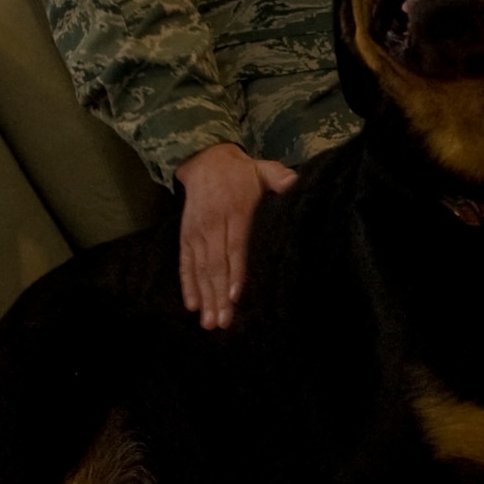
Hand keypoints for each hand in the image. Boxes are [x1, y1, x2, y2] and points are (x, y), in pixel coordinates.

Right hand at [173, 142, 296, 329]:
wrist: (206, 162)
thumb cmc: (243, 173)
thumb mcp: (265, 170)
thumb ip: (282, 179)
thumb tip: (298, 186)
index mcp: (235, 210)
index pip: (235, 246)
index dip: (235, 272)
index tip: (236, 295)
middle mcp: (213, 224)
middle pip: (216, 264)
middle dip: (219, 295)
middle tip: (224, 321)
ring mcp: (197, 232)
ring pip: (200, 269)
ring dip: (205, 296)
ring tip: (210, 322)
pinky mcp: (186, 237)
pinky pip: (185, 264)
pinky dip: (187, 285)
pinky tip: (191, 306)